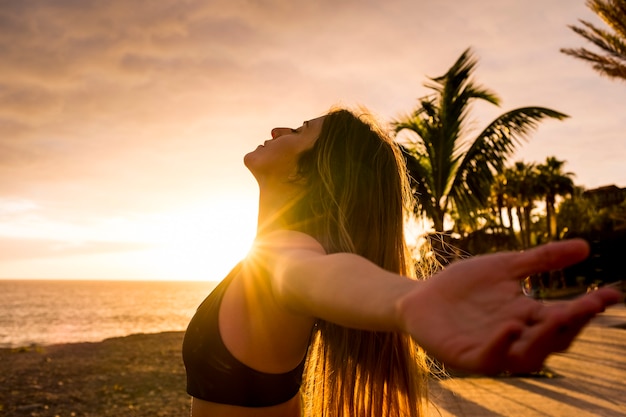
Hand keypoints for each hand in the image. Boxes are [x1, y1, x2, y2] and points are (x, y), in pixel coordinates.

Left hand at [399, 239, 622, 374]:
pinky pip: (489, 358)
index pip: (565, 316)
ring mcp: (492, 349)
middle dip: (572, 323)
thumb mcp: (504, 266)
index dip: (589, 308)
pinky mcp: (466, 356)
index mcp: (528, 316)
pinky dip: (501, 345)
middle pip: (553, 339)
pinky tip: (510, 326)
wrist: (420, 298)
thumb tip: (586, 246)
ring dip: (543, 339)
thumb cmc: (463, 286)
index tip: (612, 293)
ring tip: (555, 315)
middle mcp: (516, 336)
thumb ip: (541, 259)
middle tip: (586, 305)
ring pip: (528, 356)